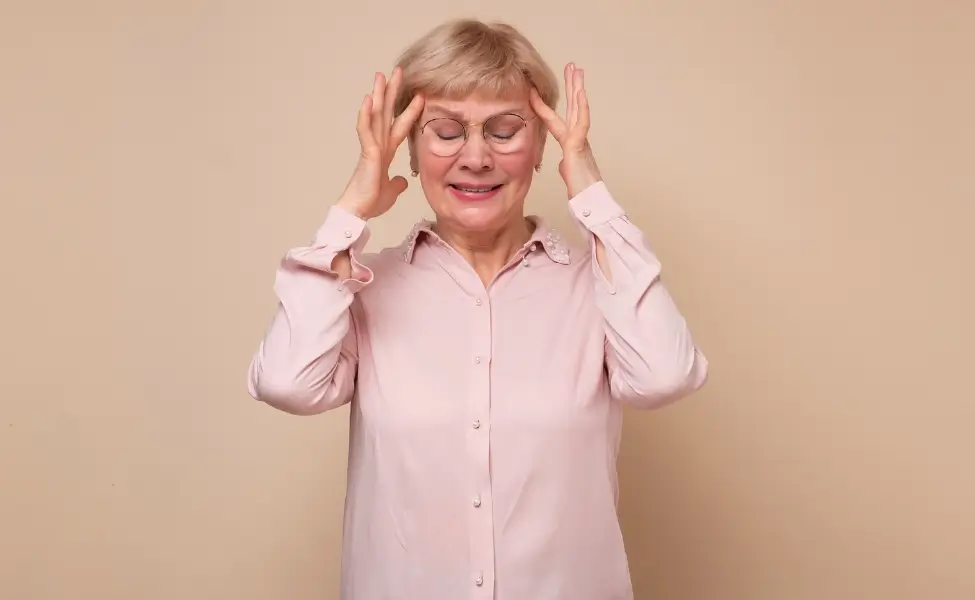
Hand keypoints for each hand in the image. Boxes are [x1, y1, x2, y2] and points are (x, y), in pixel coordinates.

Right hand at [338, 68, 424, 219]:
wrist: (359, 211)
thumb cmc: (371, 201)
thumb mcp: (392, 190)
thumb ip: (397, 183)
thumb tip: (403, 181)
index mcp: (385, 151)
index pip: (400, 126)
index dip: (409, 111)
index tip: (419, 96)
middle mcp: (379, 144)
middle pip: (387, 113)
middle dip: (392, 92)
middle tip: (398, 71)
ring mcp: (372, 147)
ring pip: (376, 116)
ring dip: (379, 95)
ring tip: (382, 75)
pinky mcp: (367, 153)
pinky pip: (365, 130)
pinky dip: (367, 114)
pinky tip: (369, 99)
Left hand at [530, 63, 602, 198]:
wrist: (589, 201)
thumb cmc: (581, 191)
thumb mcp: (568, 174)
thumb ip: (566, 164)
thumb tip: (563, 163)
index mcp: (571, 144)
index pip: (555, 120)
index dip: (545, 106)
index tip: (536, 91)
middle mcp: (577, 138)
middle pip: (573, 106)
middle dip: (572, 86)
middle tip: (572, 66)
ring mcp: (580, 140)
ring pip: (579, 109)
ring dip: (577, 88)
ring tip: (576, 69)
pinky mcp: (580, 146)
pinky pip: (582, 123)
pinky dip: (581, 108)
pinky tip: (581, 94)